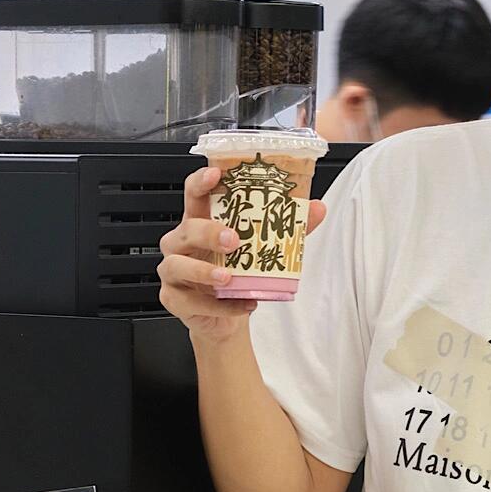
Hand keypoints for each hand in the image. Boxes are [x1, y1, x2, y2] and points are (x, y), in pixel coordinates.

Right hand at [157, 165, 326, 343]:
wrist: (226, 317)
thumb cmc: (237, 274)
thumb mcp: (262, 248)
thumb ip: (287, 228)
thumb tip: (316, 208)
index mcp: (201, 221)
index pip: (194, 194)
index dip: (201, 181)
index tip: (216, 175)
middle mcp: (182, 244)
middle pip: (186, 229)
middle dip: (208, 232)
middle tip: (233, 240)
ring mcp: (174, 272)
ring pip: (176, 265)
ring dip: (202, 271)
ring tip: (227, 277)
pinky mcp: (175, 300)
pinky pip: (191, 302)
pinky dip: (218, 306)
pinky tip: (242, 304)